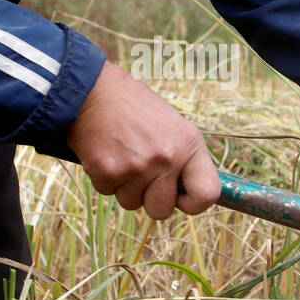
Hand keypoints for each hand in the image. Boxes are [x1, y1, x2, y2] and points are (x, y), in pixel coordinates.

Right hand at [66, 61, 220, 219]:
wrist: (91, 88)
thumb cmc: (134, 107)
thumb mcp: (173, 126)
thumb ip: (184, 159)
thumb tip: (189, 192)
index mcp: (190, 145)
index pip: (207, 194)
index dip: (193, 203)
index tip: (180, 197)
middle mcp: (167, 158)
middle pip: (162, 210)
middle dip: (150, 199)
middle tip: (142, 175)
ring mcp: (137, 167)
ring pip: (131, 203)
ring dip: (125, 187)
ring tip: (123, 156)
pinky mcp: (107, 171)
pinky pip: (107, 192)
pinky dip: (104, 178)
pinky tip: (106, 153)